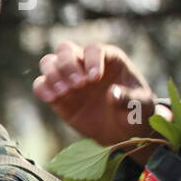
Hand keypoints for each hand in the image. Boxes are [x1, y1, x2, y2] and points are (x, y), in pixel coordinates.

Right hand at [32, 42, 160, 156]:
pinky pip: (40, 84)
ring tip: (64, 92)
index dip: (92, 60)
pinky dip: (42, 89)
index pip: (94, 49)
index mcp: (108, 59)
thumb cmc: (134, 112)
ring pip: (49, 62)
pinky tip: (51, 99)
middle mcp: (85, 64)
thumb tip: (112, 94)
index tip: (95, 79)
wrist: (121, 131)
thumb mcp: (140, 106)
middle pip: (65, 49)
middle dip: (68, 64)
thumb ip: (128, 99)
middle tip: (78, 85)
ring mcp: (68, 78)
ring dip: (52, 75)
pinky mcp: (56, 94)